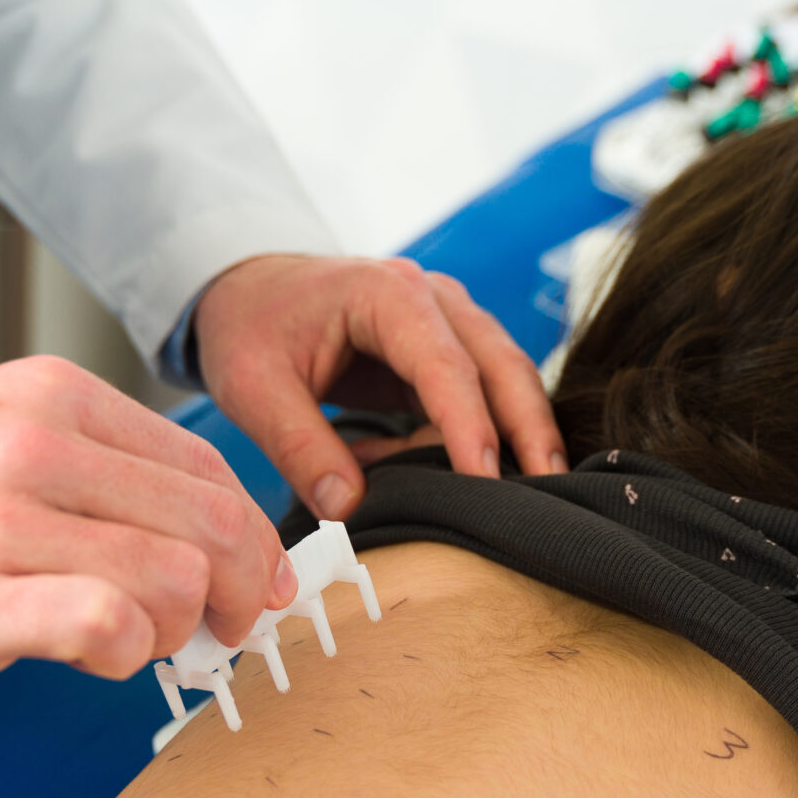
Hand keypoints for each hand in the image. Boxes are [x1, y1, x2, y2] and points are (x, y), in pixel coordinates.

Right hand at [0, 357, 294, 690]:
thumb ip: (96, 467)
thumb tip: (208, 533)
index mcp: (50, 398)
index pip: (206, 468)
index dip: (251, 539)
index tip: (254, 585)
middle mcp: (30, 446)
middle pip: (209, 525)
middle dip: (235, 592)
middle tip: (216, 631)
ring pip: (171, 577)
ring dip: (176, 629)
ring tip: (134, 643)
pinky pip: (105, 623)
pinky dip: (128, 651)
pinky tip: (100, 657)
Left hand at [195, 253, 567, 518]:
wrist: (248, 288)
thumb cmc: (250, 326)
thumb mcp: (254, 388)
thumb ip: (300, 447)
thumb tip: (347, 509)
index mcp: (388, 294)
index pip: (447, 365)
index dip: (470, 427)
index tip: (486, 482)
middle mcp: (433, 300)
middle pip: (502, 366)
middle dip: (530, 430)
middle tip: (549, 496)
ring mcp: (447, 322)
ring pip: (506, 380)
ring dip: (513, 437)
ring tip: (511, 500)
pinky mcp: (445, 351)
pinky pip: (479, 397)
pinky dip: (473, 439)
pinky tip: (447, 479)